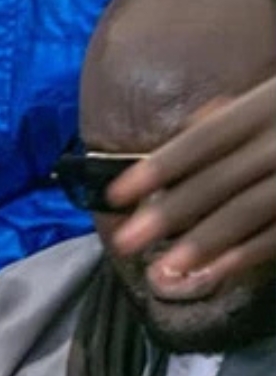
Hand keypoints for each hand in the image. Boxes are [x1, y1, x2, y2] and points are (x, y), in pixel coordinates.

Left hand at [107, 75, 275, 287]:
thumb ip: (242, 111)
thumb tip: (194, 123)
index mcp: (273, 103)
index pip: (208, 138)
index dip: (160, 166)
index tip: (115, 194)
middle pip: (223, 177)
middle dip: (172, 212)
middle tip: (126, 241)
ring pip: (252, 209)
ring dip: (205, 242)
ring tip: (163, 271)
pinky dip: (249, 254)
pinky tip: (214, 273)